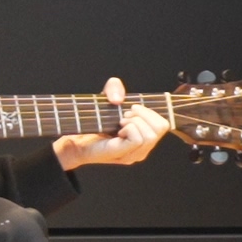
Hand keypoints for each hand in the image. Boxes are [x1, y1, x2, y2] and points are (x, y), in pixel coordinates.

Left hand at [54, 78, 171, 170]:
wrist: (76, 140)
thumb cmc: (93, 123)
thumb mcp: (107, 98)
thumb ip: (114, 87)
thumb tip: (119, 99)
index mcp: (144, 137)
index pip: (164, 124)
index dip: (150, 112)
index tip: (131, 110)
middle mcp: (143, 148)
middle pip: (161, 128)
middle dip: (143, 115)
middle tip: (124, 116)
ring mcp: (134, 154)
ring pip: (150, 134)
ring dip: (134, 121)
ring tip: (120, 122)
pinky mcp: (124, 155)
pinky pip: (137, 139)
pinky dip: (129, 128)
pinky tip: (118, 128)